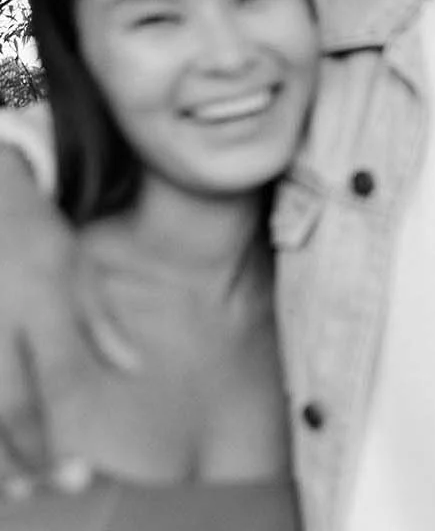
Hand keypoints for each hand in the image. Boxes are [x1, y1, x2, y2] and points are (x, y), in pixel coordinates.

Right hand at [0, 147, 133, 496]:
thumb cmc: (31, 230)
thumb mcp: (74, 263)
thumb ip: (100, 319)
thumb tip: (131, 367)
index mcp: (40, 295)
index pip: (56, 377)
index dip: (63, 433)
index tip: (78, 479)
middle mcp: (0, 314)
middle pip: (6, 403)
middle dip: (25, 456)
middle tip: (45, 493)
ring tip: (13, 490)